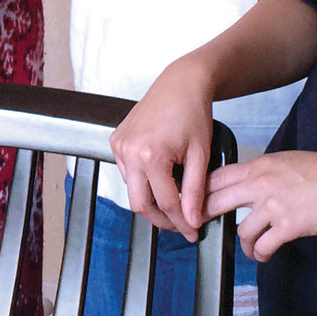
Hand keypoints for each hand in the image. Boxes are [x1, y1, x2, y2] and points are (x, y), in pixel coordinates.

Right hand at [109, 54, 218, 240]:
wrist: (181, 83)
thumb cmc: (193, 113)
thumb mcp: (200, 155)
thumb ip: (194, 191)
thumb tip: (192, 220)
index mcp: (150, 156)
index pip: (165, 203)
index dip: (181, 222)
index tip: (192, 231)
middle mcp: (129, 152)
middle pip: (140, 204)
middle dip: (161, 219)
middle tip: (181, 224)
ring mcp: (119, 146)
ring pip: (132, 189)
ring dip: (152, 198)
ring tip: (176, 196)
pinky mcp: (116, 141)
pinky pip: (127, 173)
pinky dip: (143, 180)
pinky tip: (160, 175)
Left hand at [204, 149, 316, 261]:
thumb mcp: (288, 161)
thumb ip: (264, 172)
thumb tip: (246, 184)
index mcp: (261, 166)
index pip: (217, 177)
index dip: (200, 192)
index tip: (193, 203)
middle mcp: (262, 184)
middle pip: (216, 201)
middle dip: (203, 217)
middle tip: (198, 228)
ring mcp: (274, 205)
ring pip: (241, 231)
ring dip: (244, 244)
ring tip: (252, 249)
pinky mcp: (289, 226)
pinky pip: (263, 246)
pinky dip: (261, 254)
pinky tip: (264, 255)